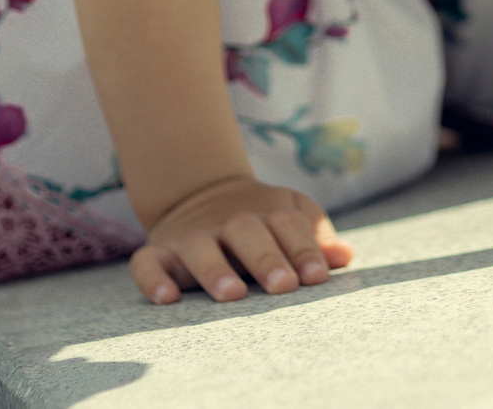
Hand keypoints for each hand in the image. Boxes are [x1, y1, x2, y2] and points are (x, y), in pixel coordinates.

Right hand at [129, 175, 356, 304]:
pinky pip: (147, 263)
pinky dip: (153, 279)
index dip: (304, 249)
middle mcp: (229, 222)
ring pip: (199, 247)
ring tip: (233, 294)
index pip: (289, 225)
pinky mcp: (159, 252)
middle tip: (283, 286)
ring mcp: (192, 236)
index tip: (317, 277)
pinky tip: (167, 299)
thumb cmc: (262, 220)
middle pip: (247, 232)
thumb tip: (345, 256)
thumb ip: (315, 237)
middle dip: (266, 258)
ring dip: (214, 269)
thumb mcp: (292, 216)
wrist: (202, 193)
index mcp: (268, 212)